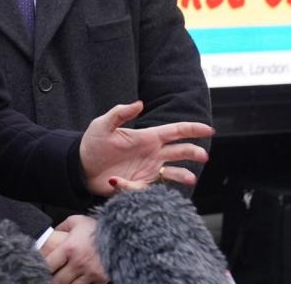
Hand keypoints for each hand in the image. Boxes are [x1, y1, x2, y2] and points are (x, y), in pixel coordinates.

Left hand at [42, 215, 107, 282]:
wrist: (124, 236)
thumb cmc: (100, 228)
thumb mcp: (78, 221)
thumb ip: (63, 227)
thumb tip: (53, 232)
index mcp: (70, 248)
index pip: (48, 264)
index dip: (42, 267)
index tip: (39, 266)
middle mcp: (79, 263)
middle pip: (58, 280)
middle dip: (51, 279)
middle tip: (49, 276)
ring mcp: (90, 274)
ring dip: (65, 283)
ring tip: (63, 279)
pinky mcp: (100, 280)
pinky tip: (76, 281)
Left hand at [79, 101, 213, 194]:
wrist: (80, 167)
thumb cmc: (92, 144)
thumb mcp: (103, 125)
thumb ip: (120, 113)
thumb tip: (139, 103)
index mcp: (147, 137)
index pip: (175, 131)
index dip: (193, 129)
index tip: (210, 129)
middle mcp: (152, 154)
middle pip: (180, 151)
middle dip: (193, 152)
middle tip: (203, 156)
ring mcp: (148, 170)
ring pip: (172, 173)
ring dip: (182, 175)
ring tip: (190, 179)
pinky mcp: (139, 184)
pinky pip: (145, 187)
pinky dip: (133, 186)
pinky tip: (117, 181)